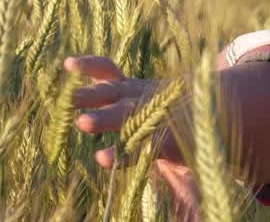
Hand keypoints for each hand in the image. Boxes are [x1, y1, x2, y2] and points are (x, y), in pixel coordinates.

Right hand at [64, 55, 201, 218]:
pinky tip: (68, 64)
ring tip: (67, 101)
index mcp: (165, 138)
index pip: (144, 146)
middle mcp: (150, 113)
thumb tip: (196, 221)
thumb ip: (191, 197)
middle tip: (84, 124)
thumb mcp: (192, 171)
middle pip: (127, 115)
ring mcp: (138, 94)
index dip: (123, 153)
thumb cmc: (187, 145)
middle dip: (107, 119)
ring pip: (115, 92)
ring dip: (92, 96)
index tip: (103, 158)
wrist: (202, 104)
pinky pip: (108, 71)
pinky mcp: (128, 83)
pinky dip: (90, 66)